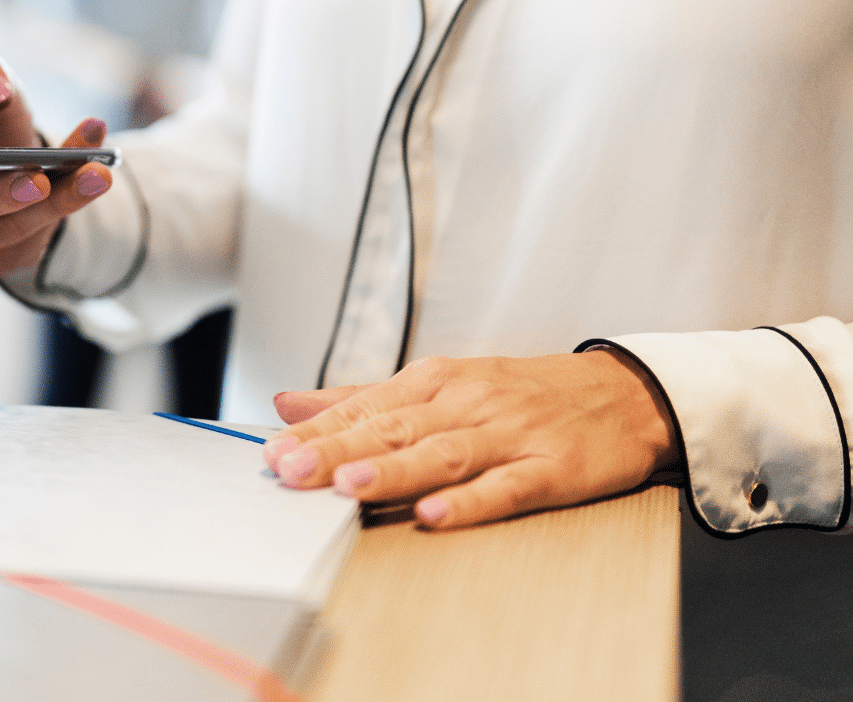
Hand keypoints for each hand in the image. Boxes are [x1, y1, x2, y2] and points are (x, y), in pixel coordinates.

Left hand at [262, 351, 680, 528]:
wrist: (624, 392)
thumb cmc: (522, 392)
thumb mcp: (440, 383)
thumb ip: (360, 399)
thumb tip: (288, 405)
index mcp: (435, 382)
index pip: (365, 408)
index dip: (318, 431)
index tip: (272, 451)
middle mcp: (467, 403)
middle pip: (394, 429)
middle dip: (338, 450)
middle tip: (291, 469)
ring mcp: (509, 436)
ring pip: (443, 455)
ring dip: (394, 470)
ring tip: (349, 486)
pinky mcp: (551, 468)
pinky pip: (506, 486)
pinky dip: (471, 501)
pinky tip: (436, 514)